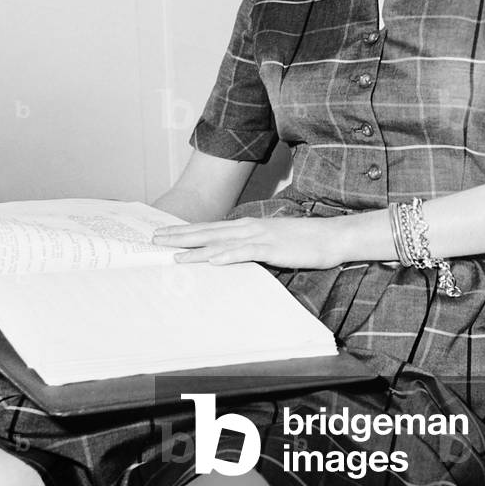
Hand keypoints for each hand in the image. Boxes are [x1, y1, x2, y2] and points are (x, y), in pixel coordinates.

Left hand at [152, 215, 344, 269]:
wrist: (331, 237)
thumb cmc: (303, 241)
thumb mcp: (272, 243)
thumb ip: (251, 247)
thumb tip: (233, 255)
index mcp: (248, 225)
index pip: (210, 229)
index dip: (186, 231)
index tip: (164, 234)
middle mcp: (248, 227)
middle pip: (207, 232)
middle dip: (179, 236)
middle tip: (154, 239)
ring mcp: (259, 236)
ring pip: (219, 242)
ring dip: (195, 248)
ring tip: (172, 253)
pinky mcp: (271, 248)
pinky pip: (244, 253)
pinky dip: (226, 256)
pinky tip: (210, 260)